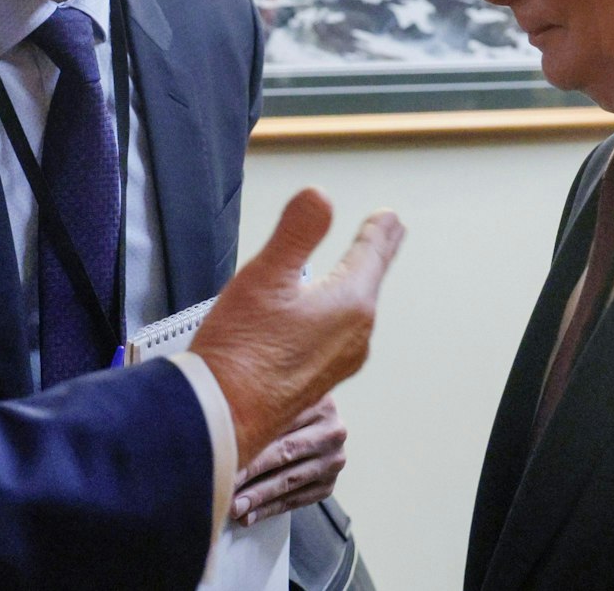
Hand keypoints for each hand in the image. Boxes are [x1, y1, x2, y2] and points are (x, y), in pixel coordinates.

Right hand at [191, 187, 402, 463]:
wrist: (223, 417)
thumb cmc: (241, 348)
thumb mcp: (265, 276)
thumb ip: (297, 232)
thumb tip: (320, 196)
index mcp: (350, 304)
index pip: (372, 254)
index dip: (379, 231)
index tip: (390, 218)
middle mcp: (355, 336)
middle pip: (368, 282)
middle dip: (373, 254)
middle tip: (387, 234)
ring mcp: (339, 361)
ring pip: (354, 310)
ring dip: (355, 284)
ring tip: (356, 269)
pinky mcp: (318, 378)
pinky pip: (338, 333)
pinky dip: (337, 312)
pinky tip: (319, 316)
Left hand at [230, 394, 345, 525]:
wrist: (310, 424)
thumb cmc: (280, 410)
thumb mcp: (275, 396)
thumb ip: (255, 405)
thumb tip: (219, 429)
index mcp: (318, 401)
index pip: (280, 421)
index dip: (251, 439)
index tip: (224, 456)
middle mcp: (331, 431)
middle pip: (285, 453)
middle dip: (251, 473)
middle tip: (226, 487)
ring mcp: (333, 460)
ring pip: (290, 481)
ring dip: (259, 497)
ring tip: (235, 506)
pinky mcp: (328, 485)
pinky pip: (295, 500)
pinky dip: (270, 508)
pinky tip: (250, 514)